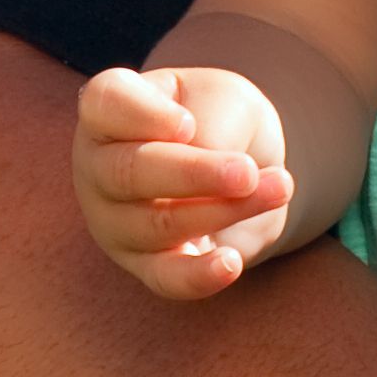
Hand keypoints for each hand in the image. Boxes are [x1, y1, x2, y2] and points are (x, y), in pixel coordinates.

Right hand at [74, 64, 293, 295]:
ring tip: (278, 189)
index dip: (143, 115)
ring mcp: (115, 222)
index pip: (105, 104)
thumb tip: (212, 173)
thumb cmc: (218, 117)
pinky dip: (198, 275)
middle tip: (246, 173)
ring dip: (223, 210)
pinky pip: (165, 278)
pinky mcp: (145, 265)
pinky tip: (230, 263)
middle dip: (193, 174)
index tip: (187, 124)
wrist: (240, 166)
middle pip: (129, 173)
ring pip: (158, 224)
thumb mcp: (224, 98)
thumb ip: (213, 124)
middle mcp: (98, 167)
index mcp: (108, 111)